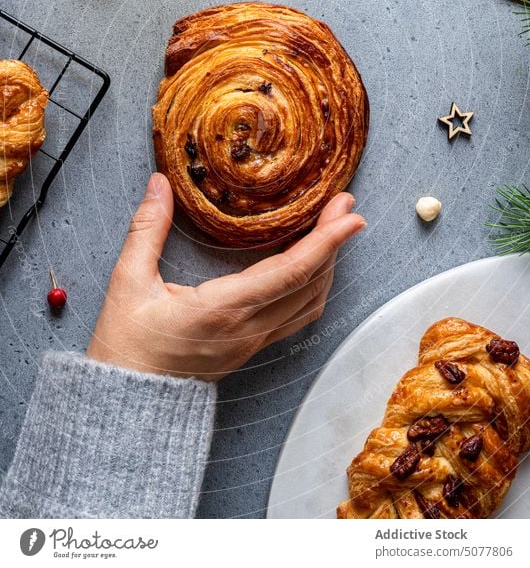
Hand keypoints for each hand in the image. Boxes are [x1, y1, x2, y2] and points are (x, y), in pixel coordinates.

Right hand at [87, 173, 365, 380]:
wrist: (128, 398)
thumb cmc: (127, 344)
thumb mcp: (128, 281)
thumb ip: (148, 228)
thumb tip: (160, 182)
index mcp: (223, 308)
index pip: (290, 272)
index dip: (325, 242)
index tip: (351, 217)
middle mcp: (248, 326)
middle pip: (310, 282)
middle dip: (334, 242)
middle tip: (345, 205)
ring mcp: (254, 340)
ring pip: (310, 301)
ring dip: (327, 263)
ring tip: (333, 228)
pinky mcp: (252, 345)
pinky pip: (297, 314)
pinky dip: (313, 284)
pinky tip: (311, 264)